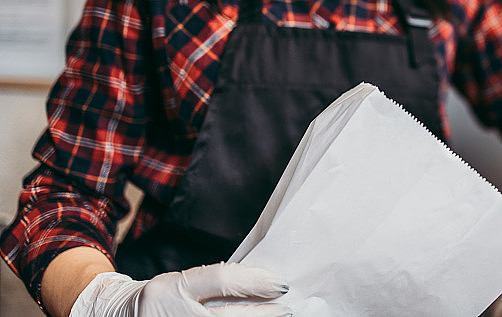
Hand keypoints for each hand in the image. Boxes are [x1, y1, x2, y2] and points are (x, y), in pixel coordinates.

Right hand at [70, 262, 290, 316]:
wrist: (121, 316)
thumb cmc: (163, 297)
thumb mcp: (183, 283)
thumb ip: (215, 284)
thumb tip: (260, 284)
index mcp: (173, 288)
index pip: (220, 280)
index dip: (253, 282)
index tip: (280, 284)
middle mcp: (172, 314)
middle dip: (261, 315)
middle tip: (288, 310)